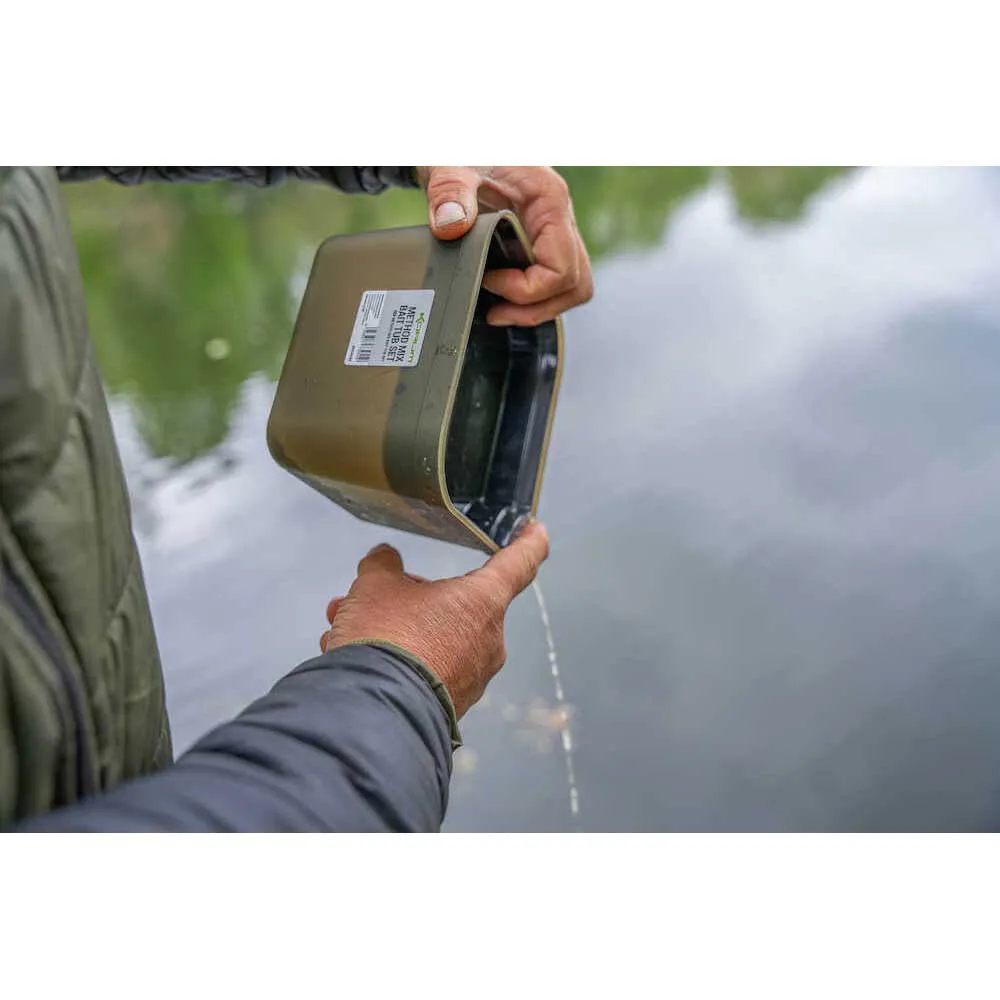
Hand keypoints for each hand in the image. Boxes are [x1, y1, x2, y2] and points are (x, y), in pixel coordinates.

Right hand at [320, 521, 549, 717]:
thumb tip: (384, 560)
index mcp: (483, 600)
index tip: (535, 529)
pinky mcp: (452, 706)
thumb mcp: (374, 587)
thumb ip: (382, 566)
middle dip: (408, 597)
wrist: (374, 715)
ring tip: (345, 628)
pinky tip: (355, 660)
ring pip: (434, 637)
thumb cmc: (386, 639)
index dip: (528, 541)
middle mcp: (488, 639)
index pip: (519, 561)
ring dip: (393, 629)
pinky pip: (426, 669)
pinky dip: (396, 660)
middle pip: (455, 603)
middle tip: (368, 597)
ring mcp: (473, 676)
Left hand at [415, 166, 593, 326]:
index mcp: (549, 199)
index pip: (562, 268)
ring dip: (538, 309)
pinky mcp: (539, 242)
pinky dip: (531, 298)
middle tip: (496, 312)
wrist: (460, 144)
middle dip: (536, 308)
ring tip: (498, 312)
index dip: (526, 289)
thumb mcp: (450, 163)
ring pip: (570, 288)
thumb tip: (451, 226)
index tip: (488, 280)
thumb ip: (449, 190)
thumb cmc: (463, 149)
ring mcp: (552, 233)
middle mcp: (559, 219)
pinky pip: (552, 280)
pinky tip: (498, 297)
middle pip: (575, 284)